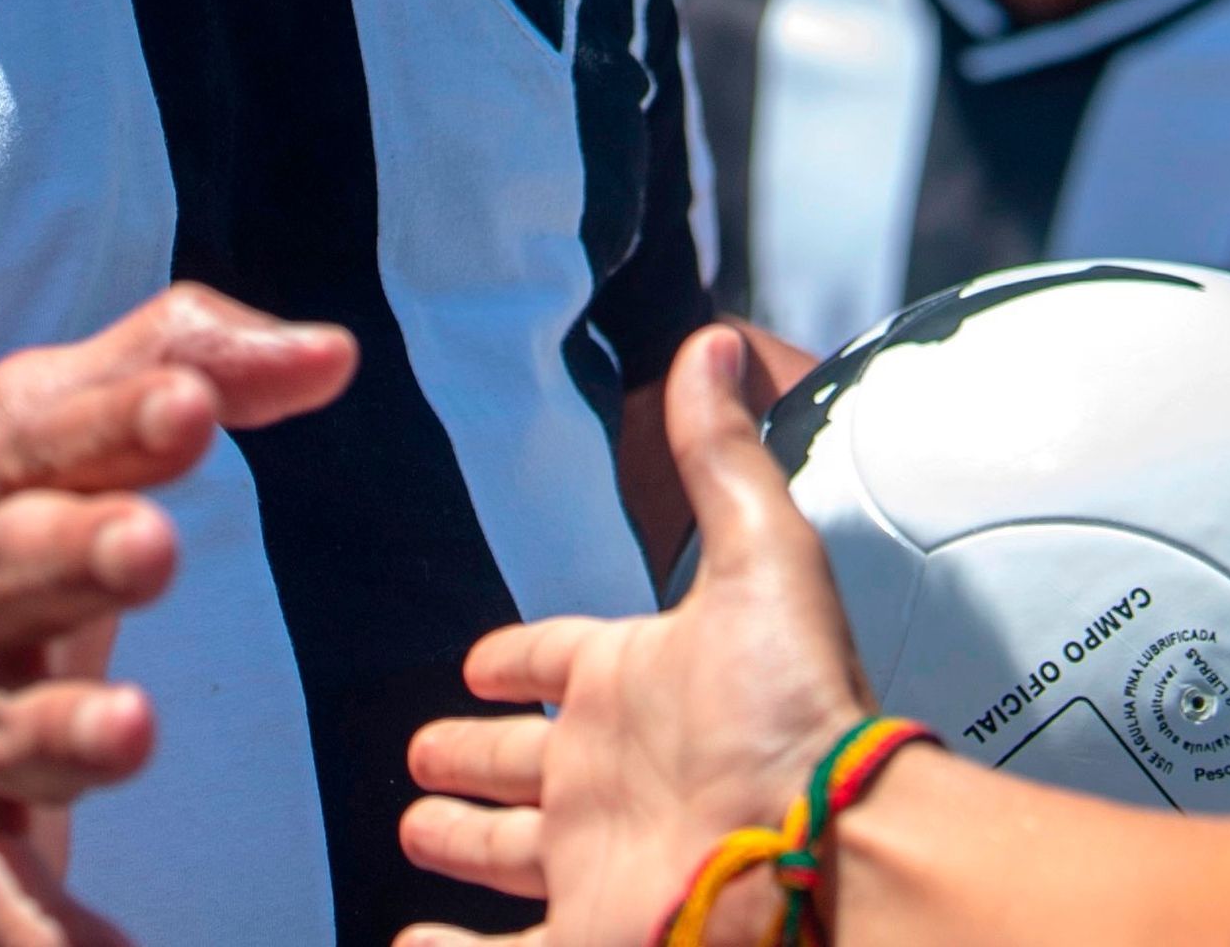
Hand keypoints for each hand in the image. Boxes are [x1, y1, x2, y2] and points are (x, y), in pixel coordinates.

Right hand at [0, 284, 358, 946]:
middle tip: (154, 544)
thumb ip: (172, 370)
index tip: (193, 405)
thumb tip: (331, 351)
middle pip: (2, 574)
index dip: (113, 421)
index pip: (38, 446)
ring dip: (62, 735)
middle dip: (75, 554)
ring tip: (133, 732)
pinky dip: (40, 942)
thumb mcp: (35, 462)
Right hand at [401, 327, 864, 946]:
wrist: (822, 858)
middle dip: (473, 754)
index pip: (558, 663)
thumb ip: (721, 458)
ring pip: (500, 853)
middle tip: (427, 748)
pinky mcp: (578, 941)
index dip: (519, 660)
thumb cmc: (791, 713)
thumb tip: (709, 342)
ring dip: (457, 840)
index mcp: (639, 686)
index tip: (481, 662)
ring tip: (416, 826)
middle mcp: (609, 776)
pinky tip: (407, 944)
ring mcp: (589, 863)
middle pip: (520, 765)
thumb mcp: (759, 560)